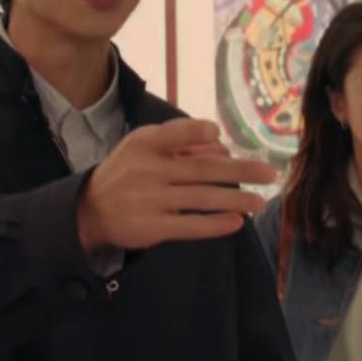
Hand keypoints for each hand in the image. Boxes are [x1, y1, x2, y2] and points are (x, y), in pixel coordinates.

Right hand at [76, 119, 275, 252]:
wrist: (91, 210)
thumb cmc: (128, 172)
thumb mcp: (145, 147)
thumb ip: (181, 143)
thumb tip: (223, 148)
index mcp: (146, 144)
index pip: (173, 134)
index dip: (195, 132)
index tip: (219, 135)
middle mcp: (148, 170)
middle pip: (201, 169)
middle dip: (239, 171)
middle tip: (270, 173)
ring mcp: (150, 200)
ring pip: (201, 199)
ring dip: (235, 200)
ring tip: (261, 202)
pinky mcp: (152, 228)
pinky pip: (189, 226)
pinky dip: (214, 225)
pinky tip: (236, 223)